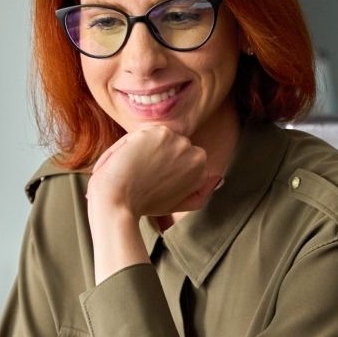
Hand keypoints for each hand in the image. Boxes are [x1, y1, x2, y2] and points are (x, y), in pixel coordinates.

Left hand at [88, 125, 218, 219]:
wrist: (118, 202)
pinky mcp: (160, 132)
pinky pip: (143, 131)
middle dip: (156, 155)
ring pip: (156, 137)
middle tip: (143, 176)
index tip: (152, 181)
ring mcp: (179, 141)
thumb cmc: (143, 204)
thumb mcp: (178, 204)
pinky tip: (129, 160)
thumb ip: (201, 193)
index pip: (180, 155)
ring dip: (144, 148)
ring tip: (136, 169)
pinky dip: (132, 143)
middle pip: (170, 144)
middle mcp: (195, 152)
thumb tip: (218, 178)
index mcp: (201, 167)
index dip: (163, 166)